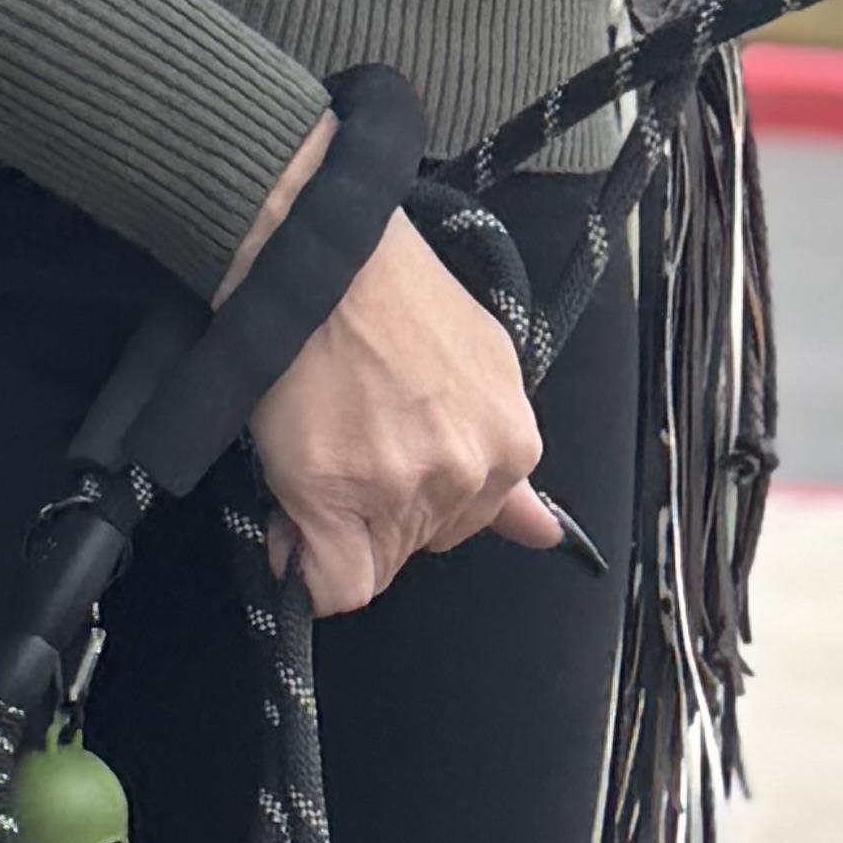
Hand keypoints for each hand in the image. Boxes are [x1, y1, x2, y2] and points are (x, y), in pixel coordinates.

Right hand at [224, 132, 567, 619]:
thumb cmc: (389, 296)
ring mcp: (407, 486)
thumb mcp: (482, 368)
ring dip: (337, 529)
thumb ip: (510, 466)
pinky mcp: (339, 497)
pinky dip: (308, 575)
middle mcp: (470, 469)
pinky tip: (294, 526)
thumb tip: (547, 534)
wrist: (316, 253)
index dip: (415, 501)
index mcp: (512, 442)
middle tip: (345, 444)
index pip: (471, 528)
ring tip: (317, 454)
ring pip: (375, 566)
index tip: (383, 462)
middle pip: (422, 547)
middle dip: (381, 514)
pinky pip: (334, 589)